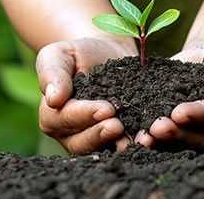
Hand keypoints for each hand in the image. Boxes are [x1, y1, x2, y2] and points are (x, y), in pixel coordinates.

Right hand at [36, 37, 136, 153]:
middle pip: (83, 142)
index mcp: (53, 117)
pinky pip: (126, 144)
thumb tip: (52, 99)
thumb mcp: (58, 55)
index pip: (66, 119)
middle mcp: (71, 135)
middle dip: (100, 134)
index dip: (84, 115)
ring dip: (122, 145)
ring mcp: (95, 140)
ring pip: (105, 149)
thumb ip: (52, 73)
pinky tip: (151, 136)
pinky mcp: (118, 138)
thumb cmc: (77, 53)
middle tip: (117, 126)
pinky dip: (139, 141)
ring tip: (139, 138)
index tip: (104, 108)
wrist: (105, 53)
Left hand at [134, 39, 203, 150]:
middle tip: (156, 128)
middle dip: (176, 133)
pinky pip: (163, 138)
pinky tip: (134, 135)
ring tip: (143, 137)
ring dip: (160, 142)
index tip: (180, 112)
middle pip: (197, 138)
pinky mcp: (176, 130)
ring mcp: (195, 135)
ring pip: (178, 143)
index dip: (198, 115)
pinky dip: (148, 137)